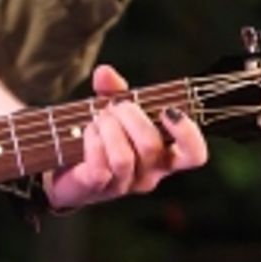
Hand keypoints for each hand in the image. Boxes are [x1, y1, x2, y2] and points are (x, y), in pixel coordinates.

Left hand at [43, 63, 206, 210]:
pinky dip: (92, 143)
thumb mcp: (113, 112)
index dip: (187, 133)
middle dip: (130, 116)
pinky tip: (89, 133)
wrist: (66, 169)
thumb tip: (105, 72)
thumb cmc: (101, 137)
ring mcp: (124, 185)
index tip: (167, 110)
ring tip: (98, 119)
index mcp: (164, 155)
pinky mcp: (98, 189)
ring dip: (108, 129)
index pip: (194, 155)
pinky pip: (100, 168)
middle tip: (114, 105)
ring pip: (123, 158)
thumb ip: (113, 91)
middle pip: (152, 146)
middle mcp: (149, 174)